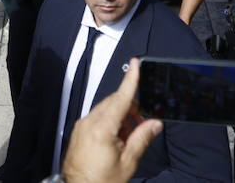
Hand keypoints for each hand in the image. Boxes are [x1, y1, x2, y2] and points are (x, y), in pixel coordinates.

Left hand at [61, 59, 162, 182]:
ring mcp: (82, 126)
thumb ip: (142, 138)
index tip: (135, 63)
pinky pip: (97, 118)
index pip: (121, 98)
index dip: (130, 79)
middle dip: (131, 108)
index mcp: (102, 128)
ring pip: (106, 110)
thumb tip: (155, 124)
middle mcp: (89, 122)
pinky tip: (117, 140)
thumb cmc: (101, 181)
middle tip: (142, 124)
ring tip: (128, 138)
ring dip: (121, 117)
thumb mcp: (128, 162)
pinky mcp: (79, 132)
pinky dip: (110, 123)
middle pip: (114, 103)